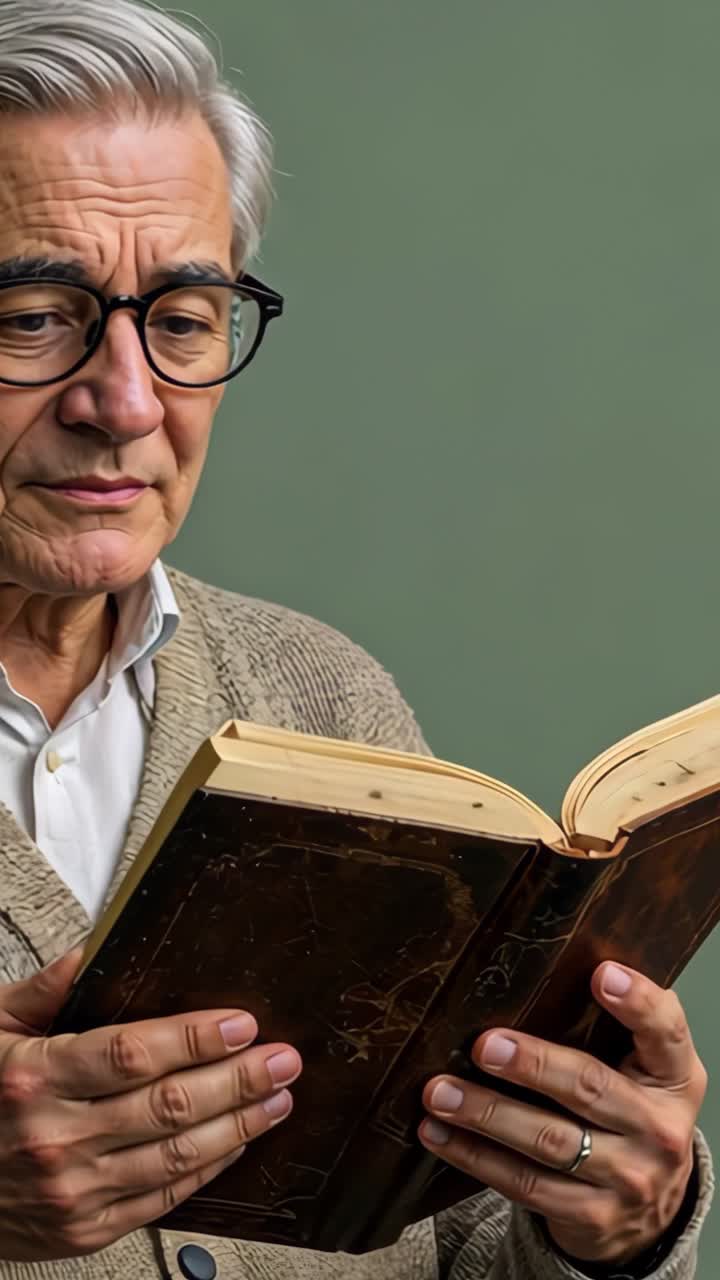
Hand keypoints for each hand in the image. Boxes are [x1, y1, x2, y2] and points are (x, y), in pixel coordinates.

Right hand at [0, 949, 301, 1260]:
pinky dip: (207, 1170)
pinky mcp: (84, 1231)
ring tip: (277, 1098)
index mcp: (33, 1079)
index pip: (133, 1054)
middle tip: (283, 1059)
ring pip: (176, 1157)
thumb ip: (46, 990)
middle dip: (238, 1079)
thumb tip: (96, 951)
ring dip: (238, 1125)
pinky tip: (236, 1142)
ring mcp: (72, 1193)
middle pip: (169, 1106)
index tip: (240, 1023)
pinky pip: (161, 1200)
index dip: (195, 1038)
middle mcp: (55, 1139)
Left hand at [419, 962, 705, 1266]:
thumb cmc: (633, 1113)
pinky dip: (475, 1157)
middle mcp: (659, 1129)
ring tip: (440, 1092)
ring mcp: (628, 1178)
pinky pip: (524, 1184)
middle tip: (484, 1045)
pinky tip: (440, 1133)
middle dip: (532, 1065)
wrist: (650, 1213)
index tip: (601, 973)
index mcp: (674, 1077)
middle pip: (590, 1088)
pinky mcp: (591, 1215)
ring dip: (486, 1114)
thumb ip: (617, 1026)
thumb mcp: (645, 1069)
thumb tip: (550, 965)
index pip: (665, 1031)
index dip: (638, 1001)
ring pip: (549, 1141)